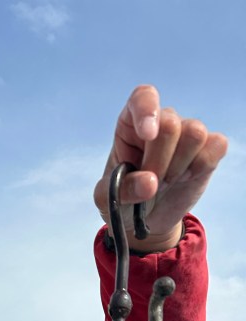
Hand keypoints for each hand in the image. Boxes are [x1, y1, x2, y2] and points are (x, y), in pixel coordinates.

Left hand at [94, 85, 227, 252]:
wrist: (147, 221)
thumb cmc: (124, 202)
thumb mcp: (108, 200)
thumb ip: (121, 190)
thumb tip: (150, 182)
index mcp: (131, 124)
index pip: (143, 97)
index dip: (147, 110)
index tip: (148, 134)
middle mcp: (161, 121)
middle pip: (169, 124)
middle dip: (158, 162)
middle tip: (150, 184)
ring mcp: (187, 132)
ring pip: (195, 133)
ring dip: (178, 167)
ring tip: (165, 182)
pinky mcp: (210, 147)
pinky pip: (216, 146)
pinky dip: (200, 168)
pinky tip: (186, 179)